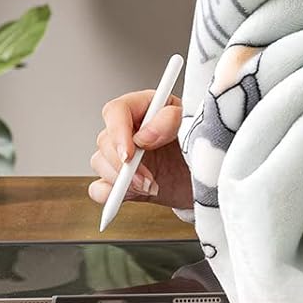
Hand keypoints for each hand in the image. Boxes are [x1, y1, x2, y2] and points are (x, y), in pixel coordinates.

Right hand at [88, 89, 193, 209]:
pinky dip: (112, 195)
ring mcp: (119, 155)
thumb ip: (169, 120)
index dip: (118, 132)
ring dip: (124, 181)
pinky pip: (99, 188)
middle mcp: (127, 129)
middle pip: (105, 140)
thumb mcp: (192, 123)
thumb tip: (144, 136)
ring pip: (99, 164)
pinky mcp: (117, 180)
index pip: (116, 111)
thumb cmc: (198, 146)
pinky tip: (135, 193)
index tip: (130, 154)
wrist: (204, 177)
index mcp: (143, 107)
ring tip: (151, 186)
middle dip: (125, 165)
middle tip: (148, 179)